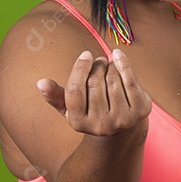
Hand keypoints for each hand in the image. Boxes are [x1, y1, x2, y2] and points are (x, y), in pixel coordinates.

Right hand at [37, 49, 151, 135]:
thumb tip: (41, 83)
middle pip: (95, 82)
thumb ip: (55, 95)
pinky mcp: (140, 112)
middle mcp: (100, 125)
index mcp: (78, 123)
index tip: (86, 54)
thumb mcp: (71, 106)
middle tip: (99, 61)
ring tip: (108, 66)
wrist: (122, 127)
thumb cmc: (92, 110)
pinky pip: (130, 81)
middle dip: (96, 66)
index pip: (75, 90)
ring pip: (112, 79)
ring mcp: (122, 120)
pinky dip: (123, 64)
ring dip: (110, 66)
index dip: (80, 68)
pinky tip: (118, 56)